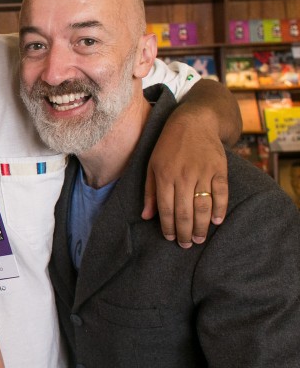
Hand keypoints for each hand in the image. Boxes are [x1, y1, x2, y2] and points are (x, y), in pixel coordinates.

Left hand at [142, 104, 228, 246]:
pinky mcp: (220, 169)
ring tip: (200, 238)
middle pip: (185, 212)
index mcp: (165, 176)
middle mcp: (184, 176)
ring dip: (202, 226)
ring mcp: (203, 173)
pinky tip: (216, 221)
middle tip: (187, 245)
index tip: (171, 238)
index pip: (166, 209)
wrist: (195, 122)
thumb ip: (150, 192)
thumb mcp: (152, 165)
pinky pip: (222, 193)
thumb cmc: (168, 145)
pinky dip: (220, 209)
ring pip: (203, 206)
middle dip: (185, 232)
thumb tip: (146, 217)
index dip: (168, 227)